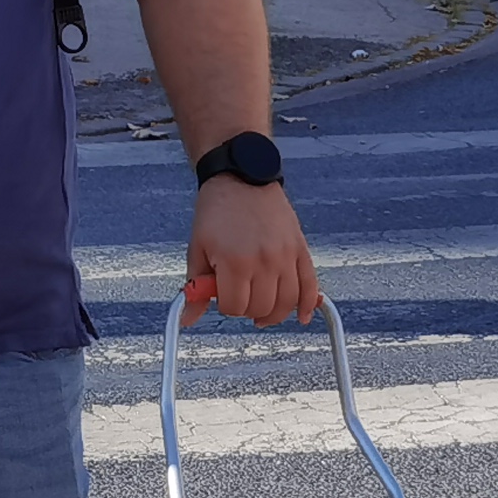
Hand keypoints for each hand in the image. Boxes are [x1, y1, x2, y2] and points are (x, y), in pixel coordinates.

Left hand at [185, 179, 318, 328]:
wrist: (241, 178)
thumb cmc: (217, 211)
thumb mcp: (198, 249)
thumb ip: (195, 287)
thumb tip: (187, 319)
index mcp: (234, 262)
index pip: (234, 307)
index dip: (226, 306)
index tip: (222, 296)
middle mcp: (264, 262)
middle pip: (261, 308)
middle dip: (247, 310)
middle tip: (241, 298)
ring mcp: (286, 256)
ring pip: (286, 302)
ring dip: (274, 314)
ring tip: (264, 314)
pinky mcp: (300, 249)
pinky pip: (309, 285)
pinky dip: (308, 305)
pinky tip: (303, 316)